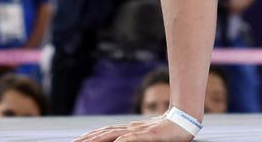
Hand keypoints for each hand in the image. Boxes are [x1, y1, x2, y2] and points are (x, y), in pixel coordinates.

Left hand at [73, 116, 194, 141]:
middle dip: (89, 138)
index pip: (106, 132)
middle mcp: (131, 128)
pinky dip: (124, 140)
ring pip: (115, 134)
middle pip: (106, 132)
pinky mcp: (150, 135)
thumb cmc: (166, 132)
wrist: (183, 121)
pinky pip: (134, 138)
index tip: (78, 141)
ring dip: (99, 138)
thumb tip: (118, 140)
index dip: (91, 136)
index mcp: (129, 130)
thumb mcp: (146, 137)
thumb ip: (132, 138)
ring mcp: (140, 131)